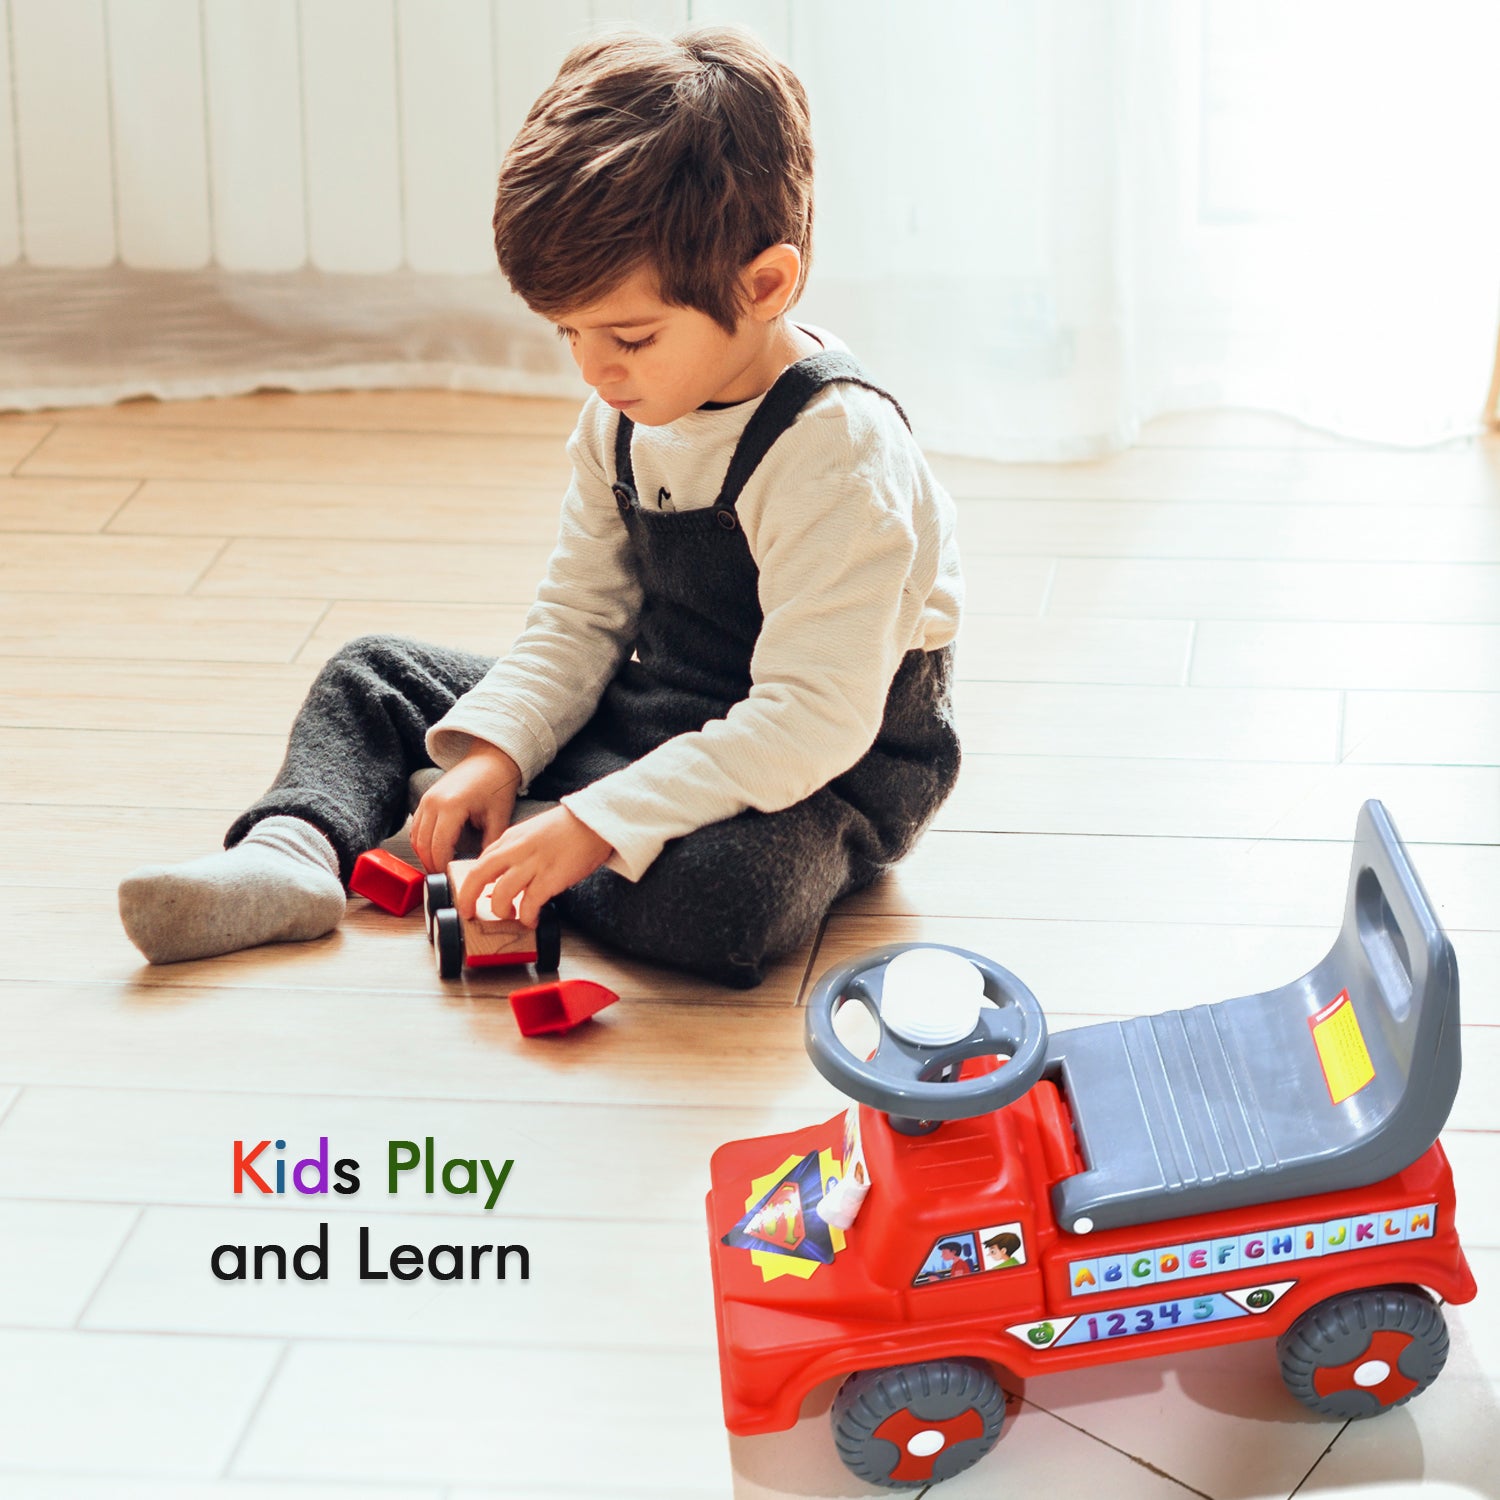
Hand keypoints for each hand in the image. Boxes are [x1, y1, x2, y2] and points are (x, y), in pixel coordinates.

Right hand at [409, 743, 521, 872]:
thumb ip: (490, 844)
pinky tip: (436, 852)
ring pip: (416, 837)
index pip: (439, 846)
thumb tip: (482, 868)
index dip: (443, 866)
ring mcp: (426, 800)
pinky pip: (416, 827)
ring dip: (425, 855)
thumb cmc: (497, 785)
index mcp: (452, 805)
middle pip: (423, 844)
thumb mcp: (498, 816)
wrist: (490, 758)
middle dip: (432, 864)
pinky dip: (422, 842)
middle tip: (445, 878)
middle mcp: (433, 802)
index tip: (452, 878)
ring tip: (441, 868)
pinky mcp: (425, 799)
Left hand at [456, 806, 611, 926]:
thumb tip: (503, 874)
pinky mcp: (550, 878)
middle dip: (467, 898)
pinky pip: (529, 904)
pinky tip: (532, 920)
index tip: (471, 898)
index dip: (470, 884)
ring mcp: (532, 864)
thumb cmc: (566, 829)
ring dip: (501, 911)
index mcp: (510, 838)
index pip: (479, 862)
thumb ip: (515, 850)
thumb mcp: (531, 833)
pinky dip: (527, 917)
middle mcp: (516, 850)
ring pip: (501, 894)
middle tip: (469, 913)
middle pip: (478, 876)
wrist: (593, 822)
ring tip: (511, 916)